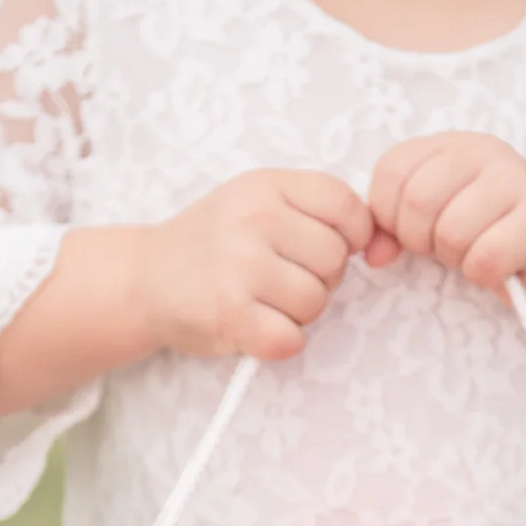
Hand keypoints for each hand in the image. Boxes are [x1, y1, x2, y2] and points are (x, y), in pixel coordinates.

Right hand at [143, 169, 372, 359]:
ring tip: (261, 300)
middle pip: (336, 260)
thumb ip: (315, 210)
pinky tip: (253, 325)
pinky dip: (278, 341)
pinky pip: (291, 338)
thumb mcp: (257, 201)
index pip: (347, 207)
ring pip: (316, 301)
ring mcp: (240, 266)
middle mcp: (253, 218)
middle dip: (318, 277)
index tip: (319, 249)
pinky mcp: (230, 315)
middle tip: (278, 278)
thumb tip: (382, 242)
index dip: (351, 236)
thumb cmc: (213, 243)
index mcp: (266, 185)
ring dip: (296, 312)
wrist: (143, 279)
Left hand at [367, 132, 525, 302]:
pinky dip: (482, 274)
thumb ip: (392, 229)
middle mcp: (486, 151)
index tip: (411, 231)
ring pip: (452, 232)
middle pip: (417, 201)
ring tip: (474, 252)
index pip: (391, 171)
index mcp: (451, 144)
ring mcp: (517, 181)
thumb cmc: (484, 235)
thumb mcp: (431, 222)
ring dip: (455, 258)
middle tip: (444, 247)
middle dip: (420, 240)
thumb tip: (372, 255)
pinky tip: (497, 267)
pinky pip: (486, 258)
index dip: (388, 215)